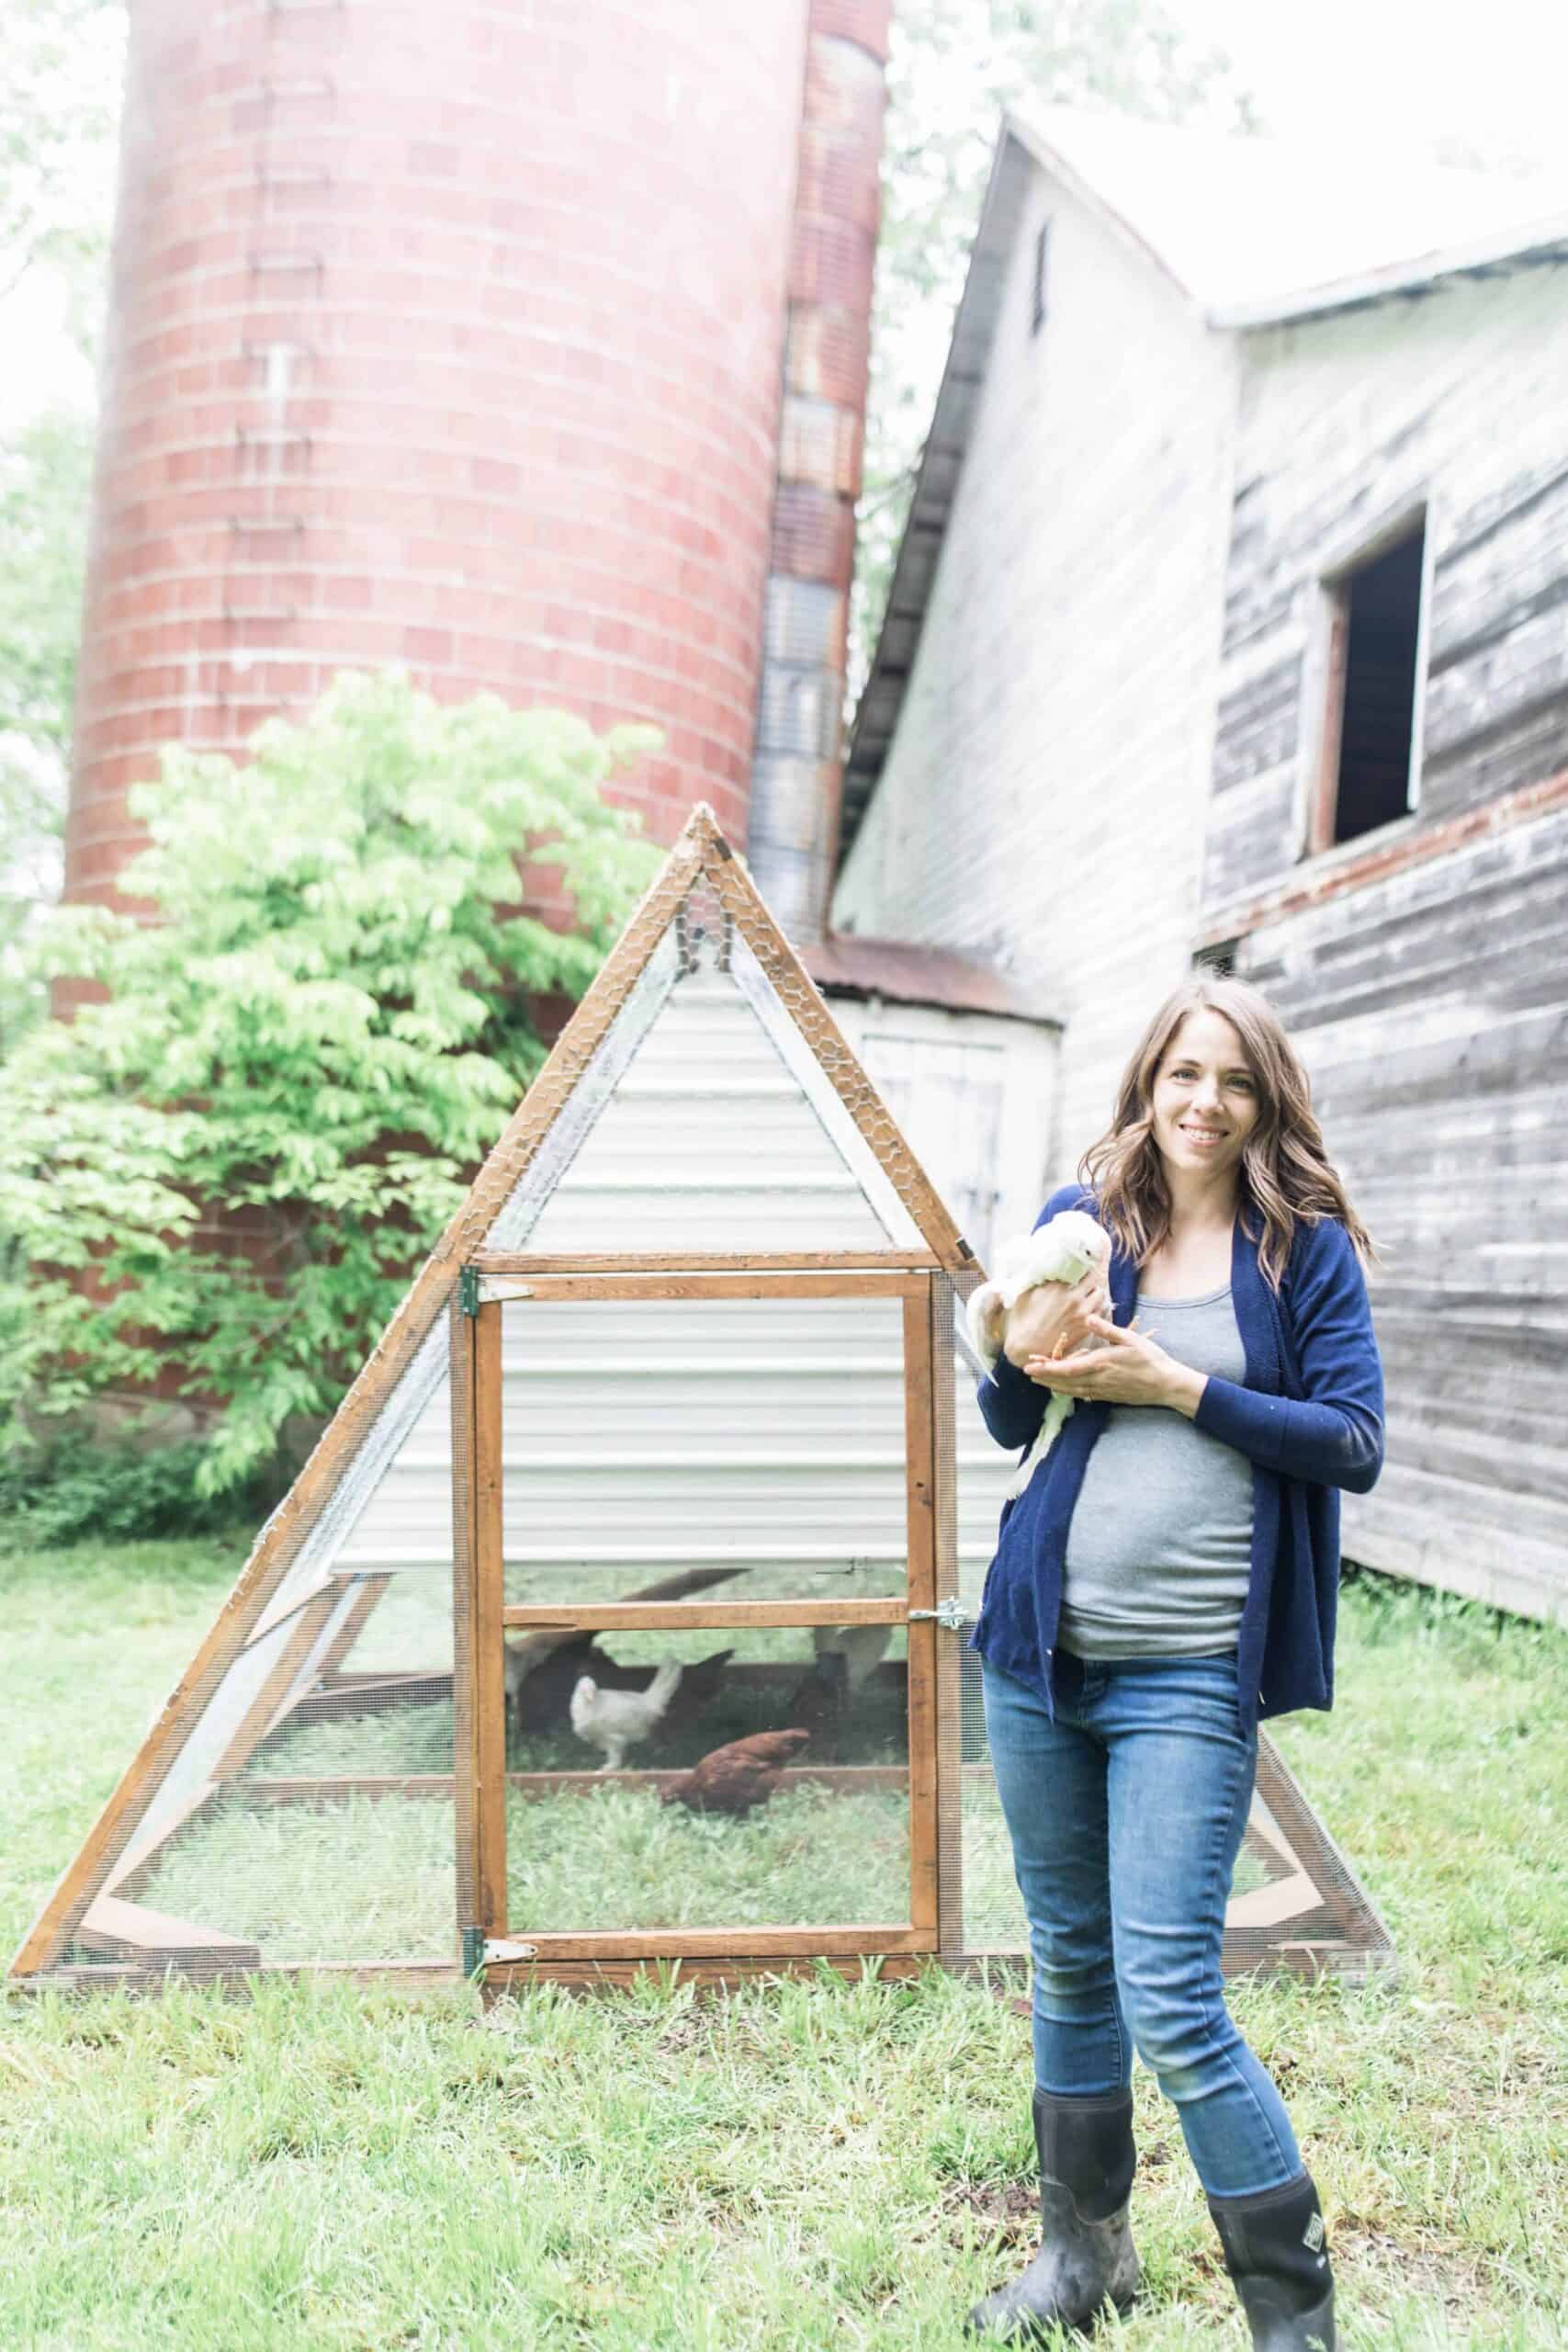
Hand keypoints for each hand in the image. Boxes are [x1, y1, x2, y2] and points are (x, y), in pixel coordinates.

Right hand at [1003, 1264, 1109, 1368]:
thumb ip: (1038, 1279)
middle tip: (1087, 1275)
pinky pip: (1102, 1310)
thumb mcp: (1025, 1293)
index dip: (1082, 1261)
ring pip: (1100, 1293)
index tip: (1083, 1259)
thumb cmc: (1022, 1320)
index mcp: (1057, 1286)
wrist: (1027, 1348)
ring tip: (1089, 1291)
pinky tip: (1092, 1306)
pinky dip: (1099, 1306)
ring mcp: (1082, 1312)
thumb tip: (1045, 1266)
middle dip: (1091, 1274)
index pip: (1079, 1266)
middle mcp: (1072, 1297)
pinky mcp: (1086, 1326)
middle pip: (1093, 1277)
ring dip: (1095, 1290)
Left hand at [1024, 1311, 1204, 1414]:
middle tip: (1028, 1374)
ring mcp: (1102, 1390)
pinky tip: (1064, 1389)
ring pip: (1072, 1390)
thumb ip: (1107, 1329)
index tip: (1029, 1367)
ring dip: (1054, 1386)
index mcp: (1100, 1363)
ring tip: (1040, 1382)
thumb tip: (1087, 1318)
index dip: (1045, 1369)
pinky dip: (1069, 1391)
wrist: (1166, 1384)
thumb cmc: (1150, 1359)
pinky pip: (1083, 1394)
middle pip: (1064, 1382)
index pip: (1065, 1369)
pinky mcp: (1108, 1396)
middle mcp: (1097, 1380)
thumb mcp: (1130, 1339)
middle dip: (1044, 1378)